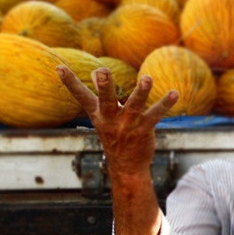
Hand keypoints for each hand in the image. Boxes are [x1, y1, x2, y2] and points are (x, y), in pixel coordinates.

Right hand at [57, 65, 177, 177]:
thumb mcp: (102, 117)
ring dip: (141, 91)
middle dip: (103, 86)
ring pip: (134, 105)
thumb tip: (92, 72)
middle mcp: (111, 118)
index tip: (59, 67)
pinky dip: (165, 103)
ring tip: (147, 78)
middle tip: (101, 71)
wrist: (126, 167)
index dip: (70, 82)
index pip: (81, 96)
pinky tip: (174, 93)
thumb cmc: (114, 136)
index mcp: (98, 114)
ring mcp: (128, 124)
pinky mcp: (144, 129)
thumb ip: (100, 94)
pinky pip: (155, 114)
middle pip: (106, 99)